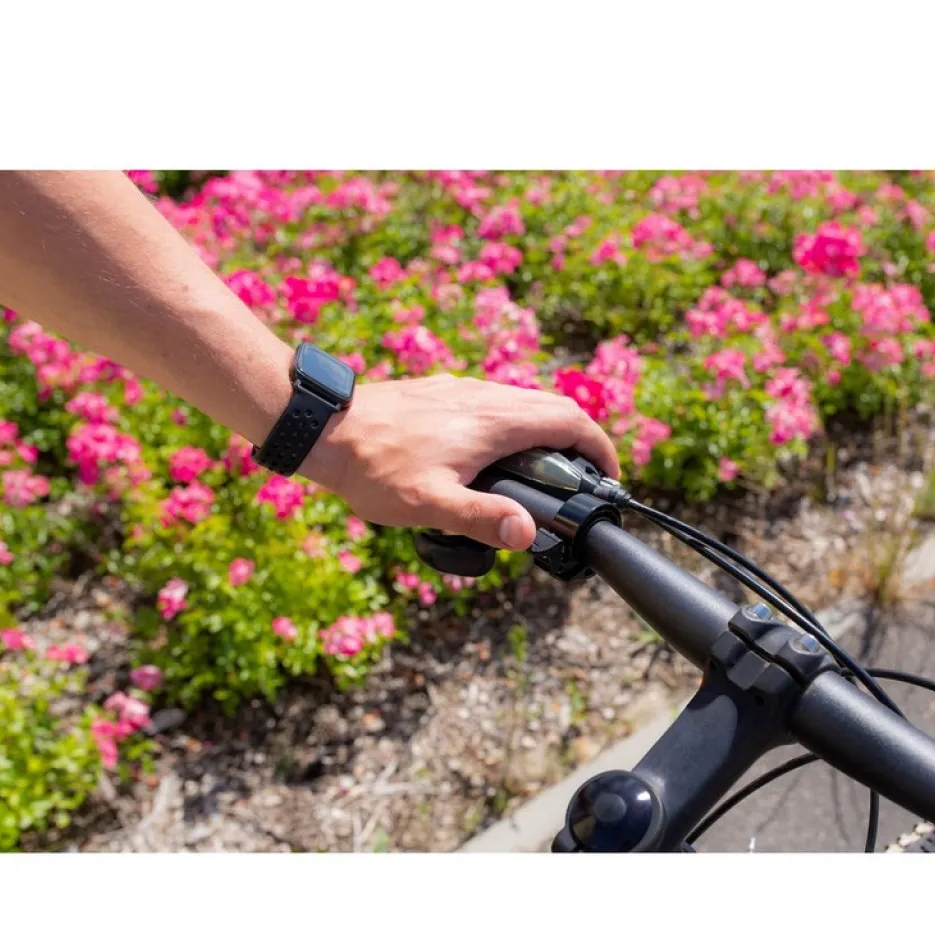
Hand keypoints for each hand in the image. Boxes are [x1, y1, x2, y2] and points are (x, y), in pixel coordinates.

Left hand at [301, 374, 620, 550]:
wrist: (326, 427)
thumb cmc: (376, 467)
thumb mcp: (430, 503)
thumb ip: (483, 518)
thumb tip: (530, 534)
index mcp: (495, 421)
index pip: (571, 422)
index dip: (600, 449)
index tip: (608, 478)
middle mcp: (487, 397)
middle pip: (556, 408)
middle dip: (581, 442)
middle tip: (583, 482)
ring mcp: (466, 390)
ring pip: (527, 403)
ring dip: (549, 433)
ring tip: (544, 475)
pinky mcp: (446, 392)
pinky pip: (499, 403)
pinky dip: (518, 426)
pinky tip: (494, 458)